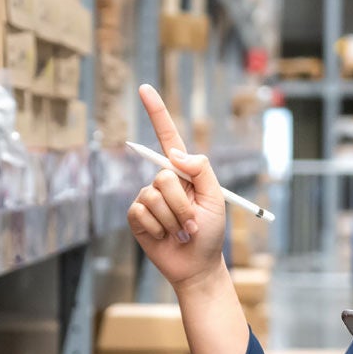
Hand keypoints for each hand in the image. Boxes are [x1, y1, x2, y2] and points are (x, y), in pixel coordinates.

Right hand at [127, 85, 226, 288]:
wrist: (196, 265)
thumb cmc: (211, 232)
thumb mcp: (215, 197)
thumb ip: (201, 170)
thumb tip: (175, 153)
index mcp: (184, 172)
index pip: (168, 137)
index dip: (157, 112)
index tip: (145, 88)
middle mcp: (163, 181)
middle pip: (163, 176)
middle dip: (182, 203)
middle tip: (192, 223)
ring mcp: (147, 198)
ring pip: (153, 197)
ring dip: (172, 219)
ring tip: (180, 231)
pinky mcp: (136, 217)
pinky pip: (141, 212)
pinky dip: (157, 228)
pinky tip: (164, 236)